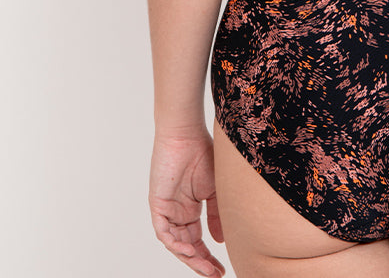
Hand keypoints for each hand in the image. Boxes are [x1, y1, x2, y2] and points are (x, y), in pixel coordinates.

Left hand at [149, 128, 225, 276]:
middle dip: (200, 262)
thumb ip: (217, 215)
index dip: (208, 256)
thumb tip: (220, 241)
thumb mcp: (215, 190)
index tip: (221, 269)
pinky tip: (189, 251)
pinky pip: (164, 232)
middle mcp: (177, 212)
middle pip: (187, 246)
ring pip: (176, 243)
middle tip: (214, 274)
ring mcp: (167, 209)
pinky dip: (175, 244)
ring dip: (190, 257)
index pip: (198, 239)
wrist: (186, 134)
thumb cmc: (203, 153)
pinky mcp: (158, 205)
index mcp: (190, 208)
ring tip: (205, 267)